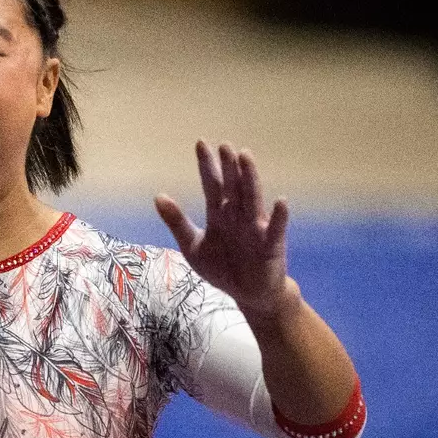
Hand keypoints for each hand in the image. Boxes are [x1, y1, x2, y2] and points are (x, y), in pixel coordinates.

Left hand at [155, 141, 295, 317]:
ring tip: (246, 157)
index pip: (211, 184)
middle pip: (232, 186)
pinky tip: (280, 201)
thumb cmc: (221, 268)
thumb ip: (177, 222)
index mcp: (219, 214)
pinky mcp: (270, 245)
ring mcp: (255, 228)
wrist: (248, 295)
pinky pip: (275, 229)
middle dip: (228, 166)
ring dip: (250, 178)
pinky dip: (278, 217)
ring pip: (252, 199)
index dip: (206, 165)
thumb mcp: (192, 246)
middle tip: (224, 145)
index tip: (201, 143)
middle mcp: (238, 215)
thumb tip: (158, 196)